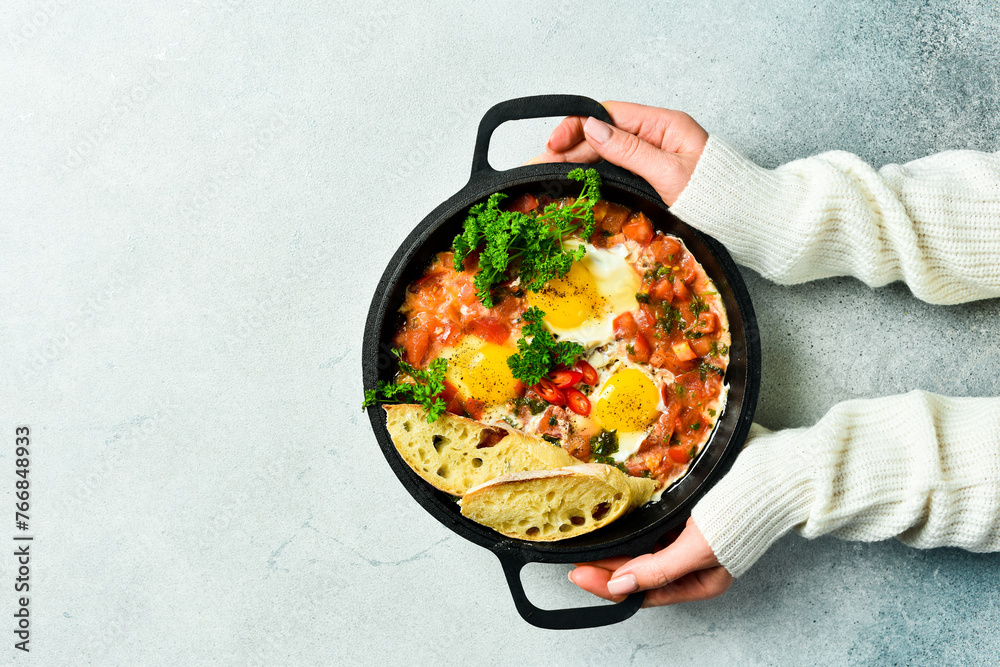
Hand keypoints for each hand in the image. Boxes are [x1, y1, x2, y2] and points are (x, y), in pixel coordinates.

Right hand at [526, 101, 708, 205]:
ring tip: (550, 170)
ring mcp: (655, 152)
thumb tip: (593, 128)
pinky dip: (594, 169)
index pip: (610, 114)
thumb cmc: (716, 196)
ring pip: (607, 149)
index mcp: (664, 124)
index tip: (555, 144)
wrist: (744, 217)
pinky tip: (576, 176)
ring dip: (578, 158)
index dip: (578, 125)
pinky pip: (617, 164)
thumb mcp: (668, 173)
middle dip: (571, 145)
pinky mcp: (653, 171)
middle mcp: (657, 133)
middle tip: (542, 163)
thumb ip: (629, 150)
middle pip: (604, 131)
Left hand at [568, 517, 732, 606]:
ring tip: (590, 543)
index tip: (580, 574)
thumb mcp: (698, 550)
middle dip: (607, 567)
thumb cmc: (742, 514)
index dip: (609, 586)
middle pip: (639, 572)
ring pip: (642, 550)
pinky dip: (632, 526)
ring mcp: (686, 538)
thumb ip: (659, 571)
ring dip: (617, 547)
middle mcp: (691, 563)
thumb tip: (620, 586)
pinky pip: (651, 527)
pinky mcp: (683, 515)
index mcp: (699, 582)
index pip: (644, 593)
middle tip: (577, 557)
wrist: (767, 474)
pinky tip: (615, 521)